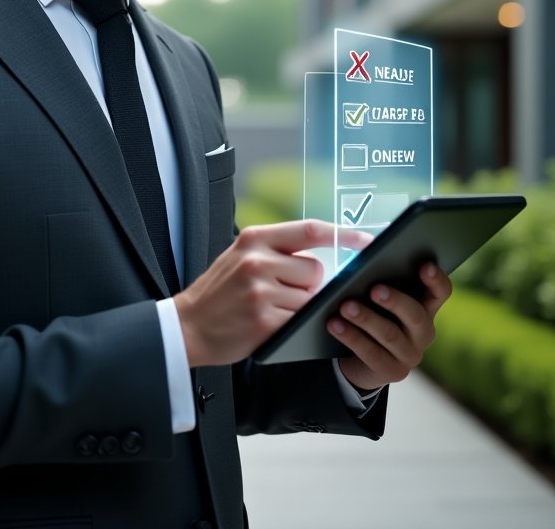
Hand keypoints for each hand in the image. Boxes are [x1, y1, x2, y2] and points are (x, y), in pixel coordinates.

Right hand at [174, 220, 372, 367]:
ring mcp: (260, 291)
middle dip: (309, 284)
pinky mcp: (264, 320)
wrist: (187, 325)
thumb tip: (320, 257)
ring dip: (300, 306)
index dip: (343, 234)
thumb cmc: (218, 292)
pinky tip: (268, 323)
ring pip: (310, 297)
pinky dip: (292, 324)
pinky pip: (299, 319)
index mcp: (254, 238)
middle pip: (316, 270)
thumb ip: (276, 251)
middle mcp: (258, 260)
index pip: (310, 230)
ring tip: (270, 308)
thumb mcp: (240, 256)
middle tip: (283, 292)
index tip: (367, 240)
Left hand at [331, 262, 452, 391]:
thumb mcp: (379, 299)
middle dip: (395, 301)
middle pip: (416, 315)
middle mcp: (424, 332)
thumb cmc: (373, 314)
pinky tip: (334, 324)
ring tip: (345, 306)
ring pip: (390, 335)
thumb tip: (362, 263)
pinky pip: (371, 353)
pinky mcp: (392, 371)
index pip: (440, 292)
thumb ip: (380, 282)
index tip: (424, 266)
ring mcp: (410, 354)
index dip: (435, 279)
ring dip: (366, 318)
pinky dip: (351, 336)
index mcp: (425, 307)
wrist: (362, 359)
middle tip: (374, 289)